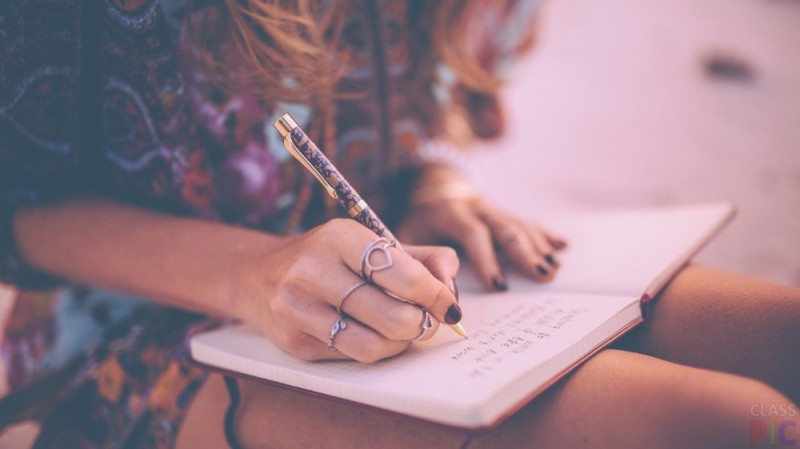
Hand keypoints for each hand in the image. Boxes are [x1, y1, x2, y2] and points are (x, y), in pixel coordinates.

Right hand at [240, 219, 460, 362]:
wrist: (259, 275)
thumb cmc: (330, 258)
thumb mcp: (371, 244)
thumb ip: (422, 259)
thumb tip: (451, 292)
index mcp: (339, 238)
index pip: (403, 275)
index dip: (436, 296)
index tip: (450, 307)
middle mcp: (314, 271)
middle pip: (394, 317)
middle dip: (422, 324)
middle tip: (427, 321)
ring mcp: (299, 309)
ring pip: (374, 346)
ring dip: (400, 343)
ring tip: (402, 330)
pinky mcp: (294, 342)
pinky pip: (352, 356)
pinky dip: (374, 349)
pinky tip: (371, 333)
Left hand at [397, 167, 565, 290]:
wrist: (431, 187)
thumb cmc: (418, 220)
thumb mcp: (407, 235)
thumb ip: (419, 260)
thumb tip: (437, 292)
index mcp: (451, 212)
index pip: (473, 234)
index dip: (486, 259)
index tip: (499, 286)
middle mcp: (477, 207)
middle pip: (504, 227)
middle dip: (525, 252)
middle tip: (542, 274)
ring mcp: (493, 208)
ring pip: (519, 225)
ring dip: (539, 246)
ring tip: (553, 268)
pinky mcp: (503, 211)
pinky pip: (527, 221)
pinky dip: (545, 234)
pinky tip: (562, 246)